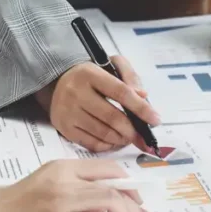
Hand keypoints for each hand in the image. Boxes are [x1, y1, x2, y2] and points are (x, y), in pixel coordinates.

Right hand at [0, 159, 162, 211]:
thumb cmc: (9, 211)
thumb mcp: (42, 187)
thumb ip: (71, 189)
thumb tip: (105, 203)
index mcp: (60, 167)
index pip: (107, 169)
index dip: (128, 186)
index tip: (137, 202)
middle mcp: (63, 180)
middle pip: (114, 187)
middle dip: (137, 207)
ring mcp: (60, 202)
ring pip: (110, 202)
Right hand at [36, 57, 160, 152]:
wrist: (55, 82)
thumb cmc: (90, 76)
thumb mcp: (109, 65)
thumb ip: (129, 76)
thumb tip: (143, 97)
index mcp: (90, 74)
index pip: (121, 92)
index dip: (141, 108)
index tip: (155, 120)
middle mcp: (76, 93)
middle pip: (112, 117)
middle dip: (133, 131)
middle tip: (143, 137)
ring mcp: (68, 112)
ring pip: (103, 133)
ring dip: (122, 139)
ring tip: (129, 137)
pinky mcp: (63, 128)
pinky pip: (91, 144)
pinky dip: (108, 146)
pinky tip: (115, 141)